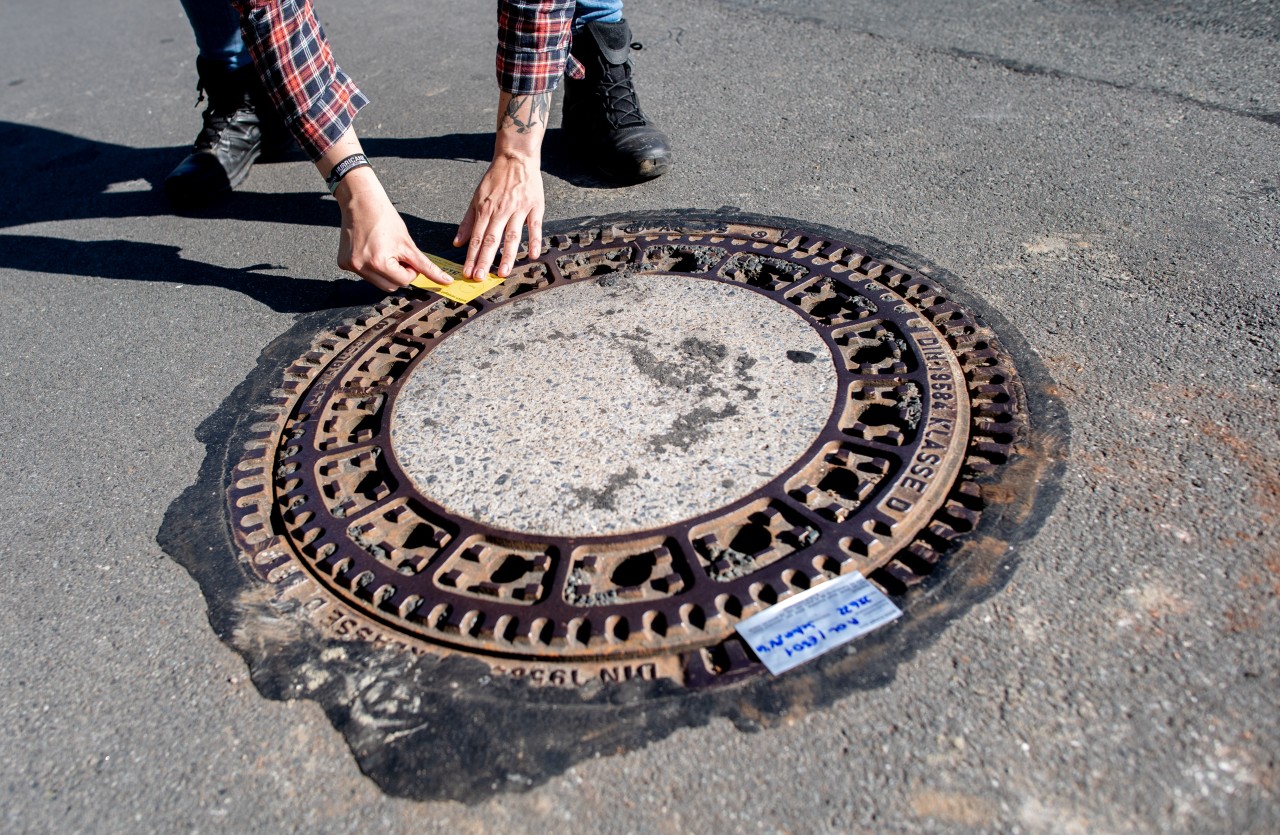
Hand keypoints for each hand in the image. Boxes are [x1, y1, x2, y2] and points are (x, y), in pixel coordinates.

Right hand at [335, 168, 450, 291]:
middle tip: (397, 255)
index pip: (404, 281)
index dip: (411, 270)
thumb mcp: (408, 244)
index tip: (408, 258)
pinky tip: (371, 250)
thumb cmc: (385, 218)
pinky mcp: (343, 263)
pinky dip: (372, 267)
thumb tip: (446, 282)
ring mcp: (351, 266)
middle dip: (399, 274)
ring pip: (378, 283)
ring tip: (384, 251)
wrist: (361, 201)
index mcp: (379, 262)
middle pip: (391, 287)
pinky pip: (365, 275)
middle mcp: (362, 266)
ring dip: (386, 272)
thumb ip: (425, 266)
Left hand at [454, 150, 544, 279]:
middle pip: (491, 239)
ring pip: (512, 236)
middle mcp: (500, 211)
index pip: (477, 238)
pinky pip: (535, 226)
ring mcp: (518, 209)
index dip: (471, 256)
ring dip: (507, 256)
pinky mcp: (535, 207)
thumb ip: (468, 222)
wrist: (516, 157)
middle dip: (484, 260)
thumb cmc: (496, 179)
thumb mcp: (477, 198)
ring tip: (501, 273)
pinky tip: (532, 255)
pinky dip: (534, 241)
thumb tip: (457, 243)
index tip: (467, 272)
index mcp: (485, 210)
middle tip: (479, 278)